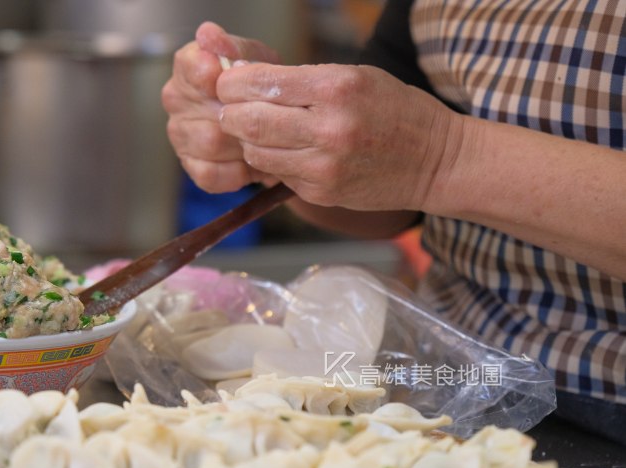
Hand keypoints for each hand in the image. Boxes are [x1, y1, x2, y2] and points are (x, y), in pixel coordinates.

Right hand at [161, 22, 280, 193]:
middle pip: (205, 112)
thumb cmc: (259, 86)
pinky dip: (236, 172)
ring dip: (242, 144)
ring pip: (210, 143)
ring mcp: (180, 134)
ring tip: (261, 140)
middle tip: (264, 116)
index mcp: (187, 68)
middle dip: (240, 116)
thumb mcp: (255, 59)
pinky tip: (249, 161)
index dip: (214, 77)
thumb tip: (208, 35)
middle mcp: (176, 100)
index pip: (190, 69)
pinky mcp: (190, 166)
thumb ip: (233, 47)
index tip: (232, 82)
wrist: (271, 119)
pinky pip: (210, 174)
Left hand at [216, 62, 461, 211]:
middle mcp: (329, 128)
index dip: (233, 84)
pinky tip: (286, 151)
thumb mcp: (354, 78)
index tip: (228, 83)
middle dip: (231, 113)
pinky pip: (277, 174)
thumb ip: (300, 79)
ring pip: (256, 153)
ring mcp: (324, 166)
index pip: (262, 84)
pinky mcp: (321, 193)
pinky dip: (272, 161)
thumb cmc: (393, 111)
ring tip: (257, 130)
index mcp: (337, 88)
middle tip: (231, 109)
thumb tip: (244, 77)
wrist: (435, 161)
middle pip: (250, 122)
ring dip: (248, 141)